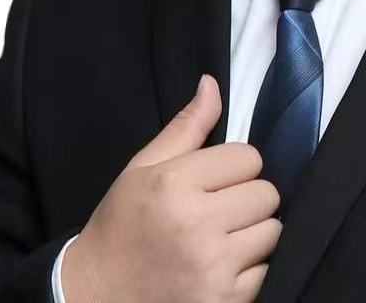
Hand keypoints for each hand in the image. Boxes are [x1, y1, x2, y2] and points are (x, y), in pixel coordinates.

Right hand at [61, 74, 281, 302]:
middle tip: (219, 210)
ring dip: (254, 233)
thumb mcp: (142, 169)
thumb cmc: (120, 227)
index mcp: (175, 185)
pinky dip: (252, 269)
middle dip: (247, 198)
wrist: (92, 298)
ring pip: (273, 232)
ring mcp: (213, 269)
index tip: (215, 180)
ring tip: (223, 238)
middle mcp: (197, 226)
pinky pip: (267, 271)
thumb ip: (185, 127)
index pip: (248, 158)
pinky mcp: (225, 301)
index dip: (234, 166)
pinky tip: (223, 266)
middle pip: (266, 193)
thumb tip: (211, 84)